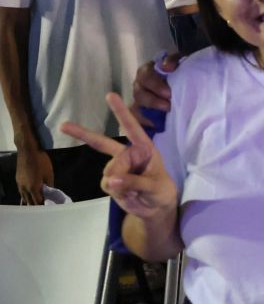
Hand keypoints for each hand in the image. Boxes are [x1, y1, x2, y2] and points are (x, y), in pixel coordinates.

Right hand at [15, 142, 53, 205]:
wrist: (27, 151)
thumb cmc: (41, 162)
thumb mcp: (49, 174)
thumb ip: (49, 185)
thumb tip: (50, 193)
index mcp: (33, 188)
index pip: (38, 201)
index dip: (43, 206)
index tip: (48, 210)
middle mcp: (25, 189)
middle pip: (29, 202)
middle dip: (36, 206)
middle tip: (42, 210)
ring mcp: (19, 185)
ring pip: (24, 198)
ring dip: (29, 202)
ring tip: (35, 207)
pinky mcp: (17, 180)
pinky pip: (21, 192)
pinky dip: (24, 197)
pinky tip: (27, 199)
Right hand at [58, 93, 177, 217]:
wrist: (156, 209)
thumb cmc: (161, 191)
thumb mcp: (155, 187)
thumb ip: (135, 183)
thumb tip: (111, 181)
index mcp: (144, 148)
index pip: (132, 128)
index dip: (121, 112)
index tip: (110, 95)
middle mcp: (129, 154)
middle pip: (103, 144)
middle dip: (83, 134)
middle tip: (63, 125)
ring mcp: (117, 166)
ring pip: (108, 171)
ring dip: (118, 184)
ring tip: (134, 192)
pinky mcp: (110, 180)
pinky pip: (106, 184)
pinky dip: (115, 192)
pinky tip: (127, 195)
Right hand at [133, 54, 178, 123]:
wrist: (185, 85)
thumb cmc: (180, 71)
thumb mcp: (180, 61)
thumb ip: (173, 61)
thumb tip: (166, 66)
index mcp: (147, 72)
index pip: (145, 76)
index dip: (155, 85)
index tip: (169, 93)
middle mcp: (140, 86)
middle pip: (139, 94)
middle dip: (153, 101)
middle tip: (168, 106)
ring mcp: (139, 101)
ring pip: (135, 108)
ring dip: (148, 114)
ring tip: (163, 118)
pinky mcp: (142, 114)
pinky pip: (137, 121)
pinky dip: (145, 124)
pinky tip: (156, 127)